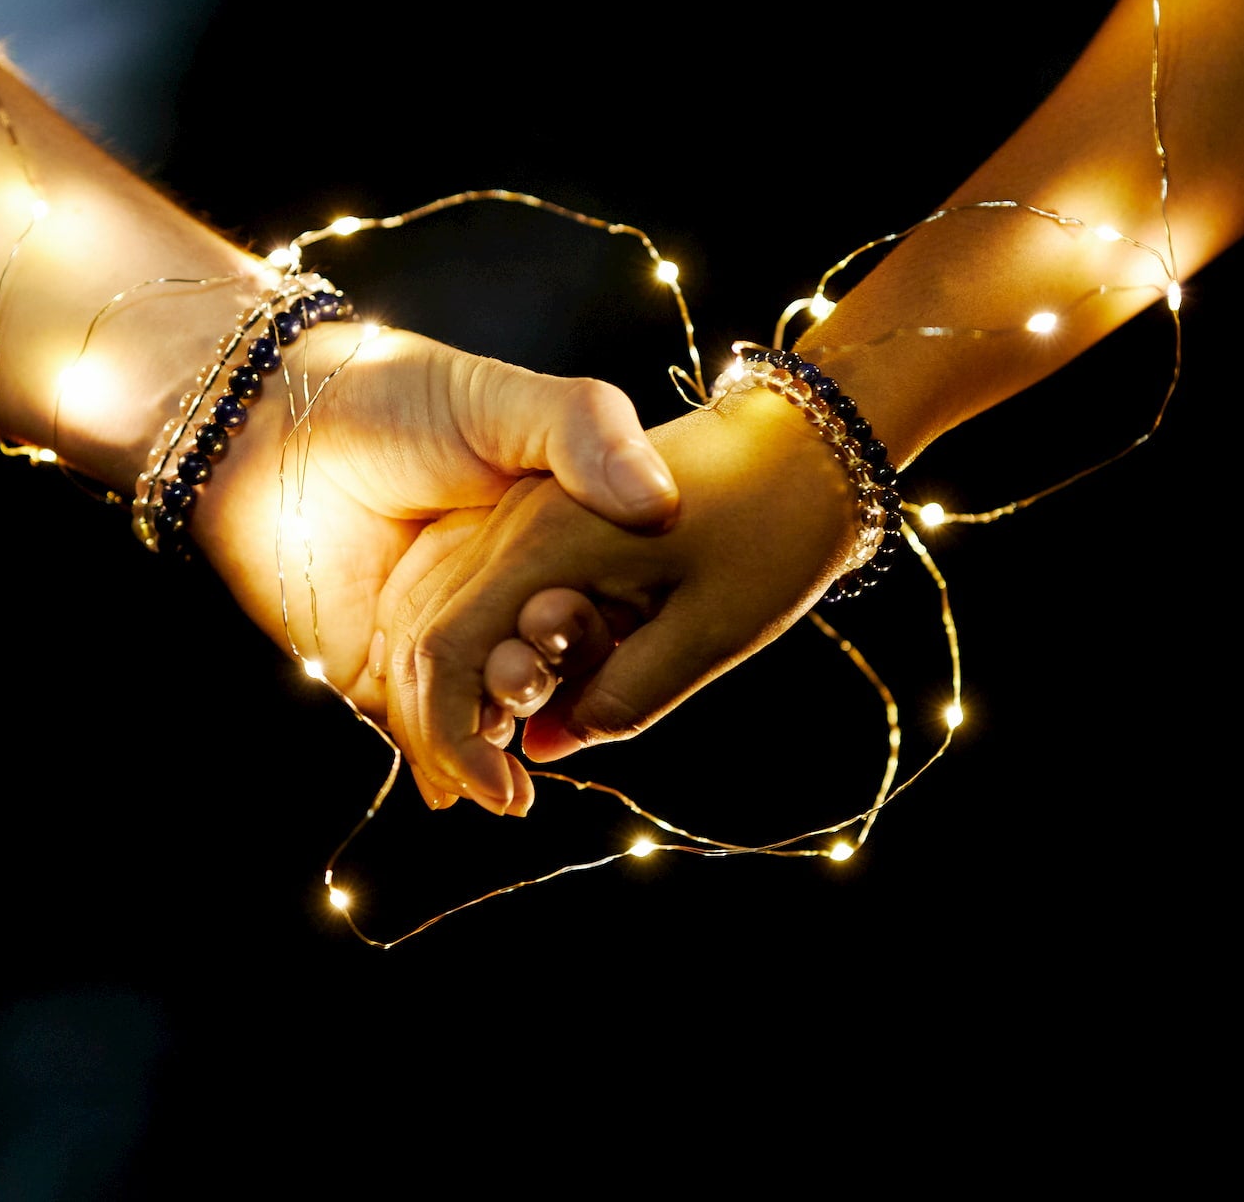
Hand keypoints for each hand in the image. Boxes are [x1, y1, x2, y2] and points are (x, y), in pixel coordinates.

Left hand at [184, 319, 677, 728]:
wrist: (265, 428)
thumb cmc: (391, 395)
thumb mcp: (504, 400)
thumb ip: (588, 431)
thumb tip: (660, 504)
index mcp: (544, 535)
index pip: (596, 603)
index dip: (595, 627)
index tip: (584, 622)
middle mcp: (500, 591)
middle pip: (547, 664)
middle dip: (546, 685)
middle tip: (522, 675)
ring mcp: (442, 636)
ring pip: (489, 710)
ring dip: (497, 736)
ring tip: (499, 747)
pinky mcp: (380, 675)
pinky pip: (421, 734)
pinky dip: (444, 763)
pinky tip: (462, 782)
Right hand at [378, 383, 870, 815]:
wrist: (810, 443)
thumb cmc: (774, 529)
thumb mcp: (710, 632)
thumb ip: (622, 697)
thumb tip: (547, 748)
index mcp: (543, 541)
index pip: (446, 654)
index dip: (454, 740)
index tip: (511, 799)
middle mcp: (515, 523)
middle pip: (432, 640)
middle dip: (452, 726)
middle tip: (510, 792)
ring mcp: (525, 516)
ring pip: (452, 618)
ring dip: (472, 693)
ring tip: (516, 758)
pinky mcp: (544, 520)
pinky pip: (491, 598)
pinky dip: (498, 654)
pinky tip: (539, 696)